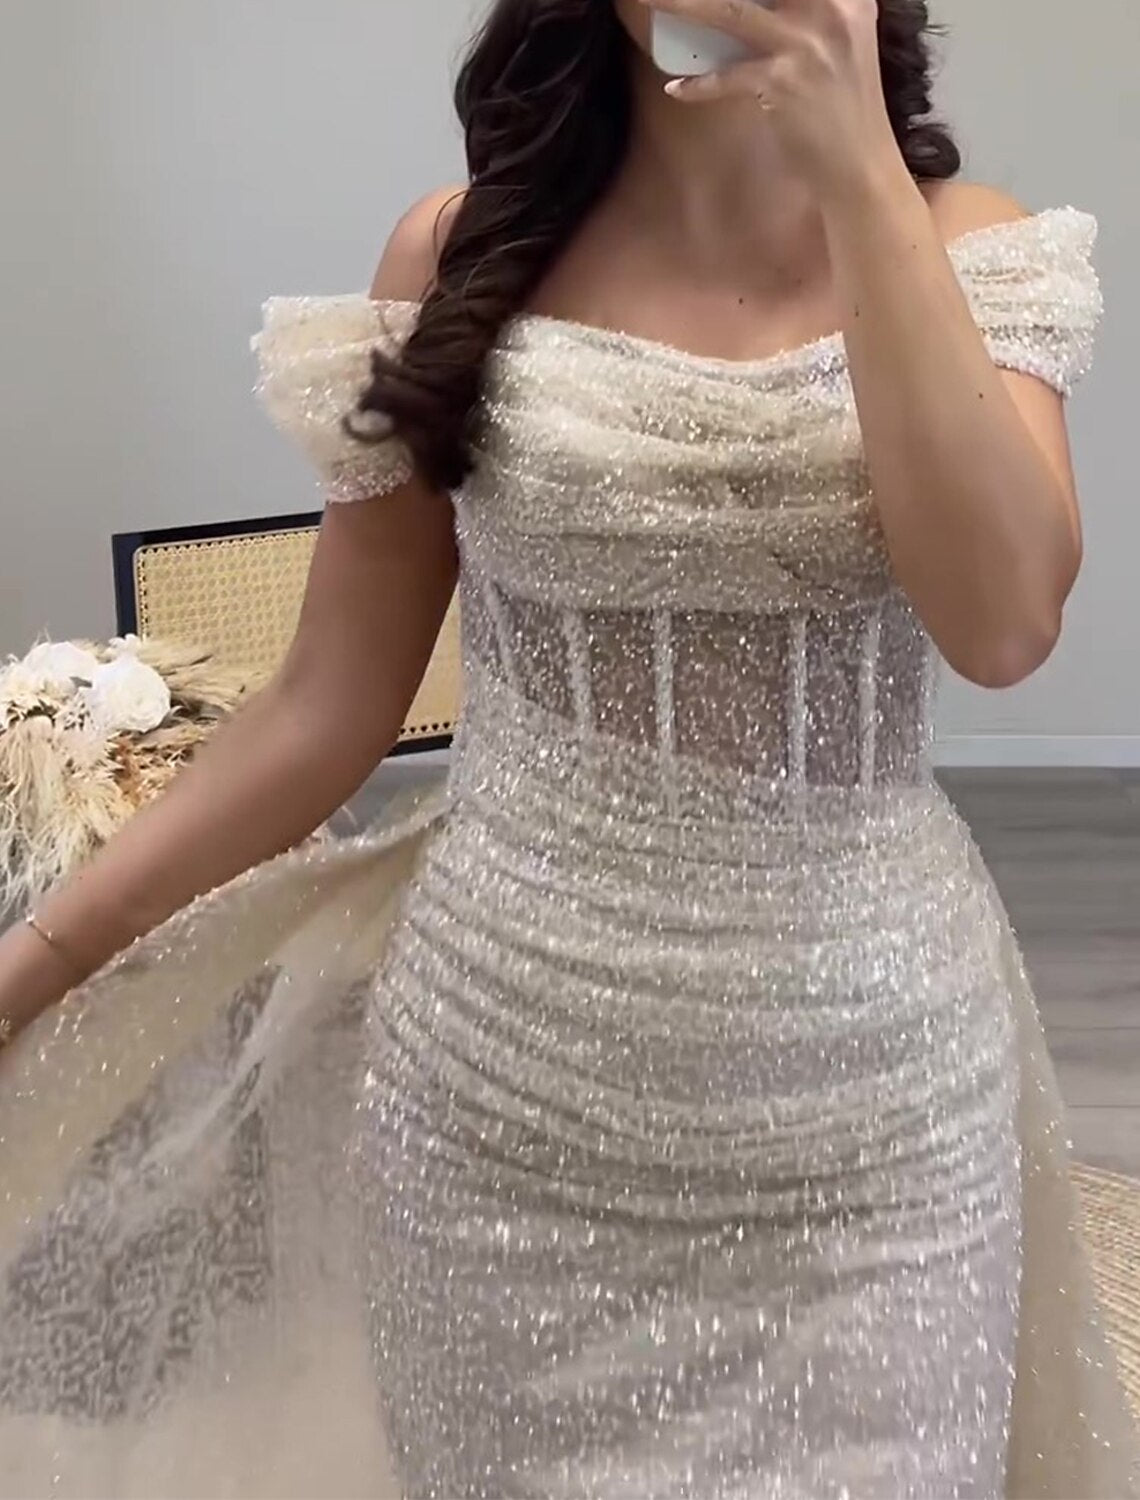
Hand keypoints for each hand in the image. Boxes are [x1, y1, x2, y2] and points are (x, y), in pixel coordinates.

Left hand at [645, 0, 902, 195]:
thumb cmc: (845, 107)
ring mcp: (806, 44)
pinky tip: (677, 89)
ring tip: (649, 2)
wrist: (860, 164)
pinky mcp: (784, 82)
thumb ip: (809, 13)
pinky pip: (727, 76)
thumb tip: (755, 8)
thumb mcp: (842, 42)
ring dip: (683, 5)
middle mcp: (831, 8)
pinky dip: (699, 85)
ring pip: (731, 11)